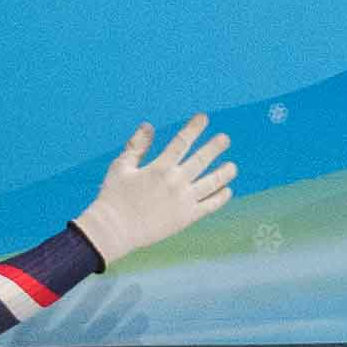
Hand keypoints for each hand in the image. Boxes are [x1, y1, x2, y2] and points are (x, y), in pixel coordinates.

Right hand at [72, 115, 235, 266]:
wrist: (115, 229)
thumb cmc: (114, 196)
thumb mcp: (121, 166)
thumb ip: (137, 146)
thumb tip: (148, 126)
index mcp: (159, 167)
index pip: (181, 142)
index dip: (194, 128)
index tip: (203, 118)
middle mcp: (176, 181)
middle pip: (201, 160)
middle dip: (214, 147)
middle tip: (225, 139)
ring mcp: (184, 200)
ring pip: (211, 183)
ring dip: (224, 173)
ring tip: (233, 167)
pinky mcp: (187, 217)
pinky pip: (209, 206)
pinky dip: (220, 198)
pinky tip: (227, 191)